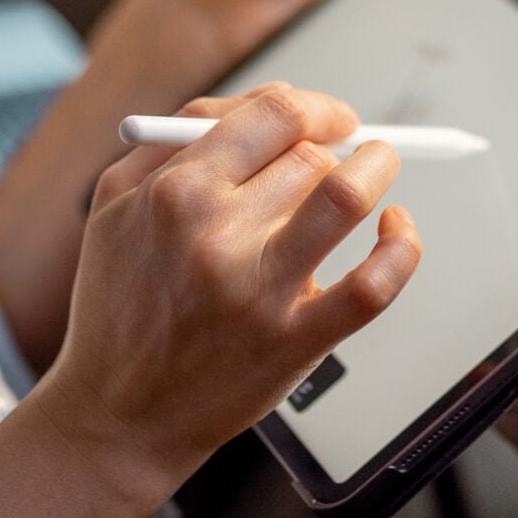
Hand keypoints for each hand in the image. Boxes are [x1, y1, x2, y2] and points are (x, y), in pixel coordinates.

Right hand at [34, 85, 421, 481]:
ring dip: (376, 173)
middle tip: (337, 158)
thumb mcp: (115, 203)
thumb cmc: (121, 302)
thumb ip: (179, 136)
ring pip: (346, 199)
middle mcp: (215, 236)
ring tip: (377, 171)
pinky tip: (397, 230)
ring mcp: (259, 292)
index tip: (331, 119)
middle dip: (333, 148)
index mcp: (174, 193)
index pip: (275, 114)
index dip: (317, 106)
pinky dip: (402, 247)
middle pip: (311, 155)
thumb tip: (272, 101)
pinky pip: (373, 285)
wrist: (115, 415)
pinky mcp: (294, 342)